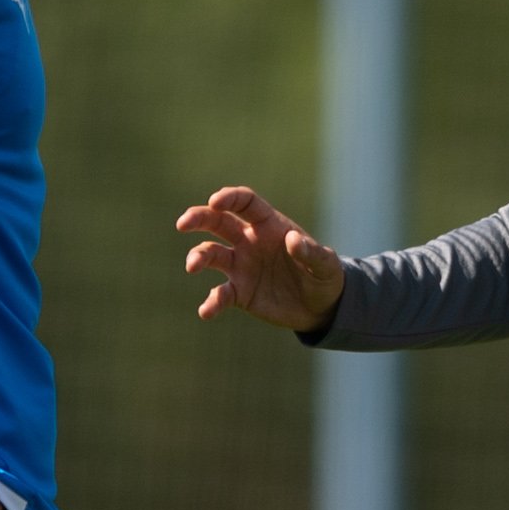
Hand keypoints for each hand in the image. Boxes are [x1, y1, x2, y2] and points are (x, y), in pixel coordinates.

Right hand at [176, 185, 345, 331]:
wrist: (321, 307)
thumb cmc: (324, 277)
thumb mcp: (325, 265)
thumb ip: (311, 252)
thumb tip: (293, 240)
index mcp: (269, 226)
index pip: (244, 203)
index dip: (229, 198)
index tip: (214, 201)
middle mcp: (249, 241)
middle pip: (218, 222)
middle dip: (198, 218)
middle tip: (183, 224)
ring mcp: (241, 266)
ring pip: (211, 254)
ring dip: (198, 257)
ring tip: (192, 266)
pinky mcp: (240, 292)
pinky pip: (221, 294)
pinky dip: (212, 302)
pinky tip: (206, 311)